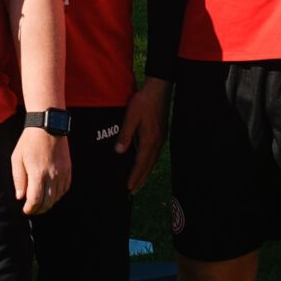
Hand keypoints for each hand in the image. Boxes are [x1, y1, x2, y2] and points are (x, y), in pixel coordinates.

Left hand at [10, 128, 70, 214]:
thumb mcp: (17, 158)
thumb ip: (18, 179)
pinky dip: (58, 195)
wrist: (47, 127)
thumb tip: (20, 196)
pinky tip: (51, 195)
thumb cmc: (29, 142)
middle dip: (39, 209)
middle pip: (48, 202)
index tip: (26, 210)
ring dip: (48, 204)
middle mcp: (52, 175)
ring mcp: (62, 173)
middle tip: (32, 210)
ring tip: (40, 204)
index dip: (30, 208)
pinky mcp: (68, 170)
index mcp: (38, 173)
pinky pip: (65, 189)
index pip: (35, 200)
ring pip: (57, 197)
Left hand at [117, 77, 170, 191]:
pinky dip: (149, 163)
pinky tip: (144, 163)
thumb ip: (126, 134)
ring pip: (152, 161)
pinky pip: (154, 154)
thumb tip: (119, 151)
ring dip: (145, 172)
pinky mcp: (161, 134)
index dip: (135, 176)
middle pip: (148, 165)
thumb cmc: (143, 101)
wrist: (159, 89)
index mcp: (149, 139)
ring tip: (138, 181)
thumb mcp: (131, 117)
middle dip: (140, 179)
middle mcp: (157, 142)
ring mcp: (161, 138)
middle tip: (132, 191)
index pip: (141, 163)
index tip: (128, 187)